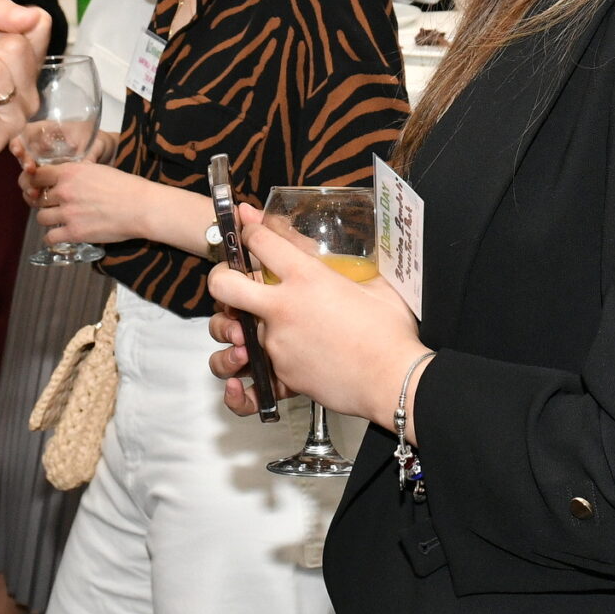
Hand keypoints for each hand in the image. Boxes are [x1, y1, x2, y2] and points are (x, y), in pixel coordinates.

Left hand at [20, 152, 148, 247]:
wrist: (140, 207)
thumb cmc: (125, 186)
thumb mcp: (96, 169)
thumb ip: (76, 173)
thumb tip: (63, 177)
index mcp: (70, 172)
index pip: (37, 175)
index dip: (36, 182)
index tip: (40, 187)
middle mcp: (65, 191)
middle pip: (37, 198)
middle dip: (44, 202)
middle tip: (54, 205)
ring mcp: (68, 213)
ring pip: (41, 217)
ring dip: (48, 218)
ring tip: (59, 219)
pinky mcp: (74, 232)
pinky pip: (50, 237)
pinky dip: (53, 237)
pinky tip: (61, 234)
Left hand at [206, 222, 425, 426]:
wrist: (394, 381)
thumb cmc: (390, 332)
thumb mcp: (374, 283)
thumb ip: (347, 264)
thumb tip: (338, 252)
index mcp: (306, 277)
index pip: (260, 241)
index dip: (250, 230)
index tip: (251, 231)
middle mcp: (283, 308)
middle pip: (223, 284)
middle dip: (221, 277)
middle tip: (233, 279)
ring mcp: (277, 344)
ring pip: (229, 332)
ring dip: (230, 328)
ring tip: (244, 331)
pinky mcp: (280, 376)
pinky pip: (247, 380)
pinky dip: (241, 383)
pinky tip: (240, 381)